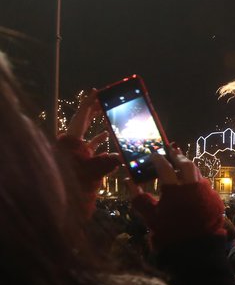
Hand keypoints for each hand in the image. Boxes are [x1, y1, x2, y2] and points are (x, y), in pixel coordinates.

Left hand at [56, 90, 120, 216]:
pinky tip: (108, 136)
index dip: (90, 101)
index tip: (98, 92)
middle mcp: (73, 140)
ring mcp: (75, 149)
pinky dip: (99, 140)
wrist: (61, 192)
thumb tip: (124, 158)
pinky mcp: (79, 157)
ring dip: (98, 124)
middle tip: (105, 102)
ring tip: (108, 117)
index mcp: (74, 136)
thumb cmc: (74, 177)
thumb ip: (110, 162)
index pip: (83, 113)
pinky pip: (90, 144)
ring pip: (88, 132)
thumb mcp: (94, 168)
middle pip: (84, 119)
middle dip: (95, 111)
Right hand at [129, 147, 224, 249]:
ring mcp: (206, 193)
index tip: (153, 154)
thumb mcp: (150, 217)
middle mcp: (192, 188)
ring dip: (188, 167)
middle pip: (186, 164)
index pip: (165, 167)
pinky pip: (205, 184)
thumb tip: (128, 181)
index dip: (158, 159)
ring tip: (180, 164)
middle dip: (177, 156)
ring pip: (198, 173)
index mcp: (175, 191)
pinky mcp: (215, 200)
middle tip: (170, 151)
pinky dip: (197, 180)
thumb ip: (139, 198)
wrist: (196, 251)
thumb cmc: (169, 234)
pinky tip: (191, 182)